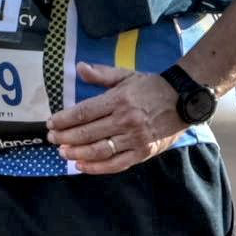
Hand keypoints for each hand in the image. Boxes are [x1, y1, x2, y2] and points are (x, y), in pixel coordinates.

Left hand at [47, 62, 181, 175]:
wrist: (184, 100)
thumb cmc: (151, 87)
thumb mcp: (127, 75)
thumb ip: (102, 74)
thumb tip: (79, 67)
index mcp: (119, 100)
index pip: (84, 112)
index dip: (64, 120)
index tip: (51, 123)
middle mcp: (125, 120)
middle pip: (88, 132)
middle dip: (65, 137)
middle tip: (51, 139)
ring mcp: (135, 138)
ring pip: (99, 150)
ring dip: (77, 153)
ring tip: (62, 152)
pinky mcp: (143, 152)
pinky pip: (116, 164)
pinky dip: (97, 168)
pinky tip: (81, 165)